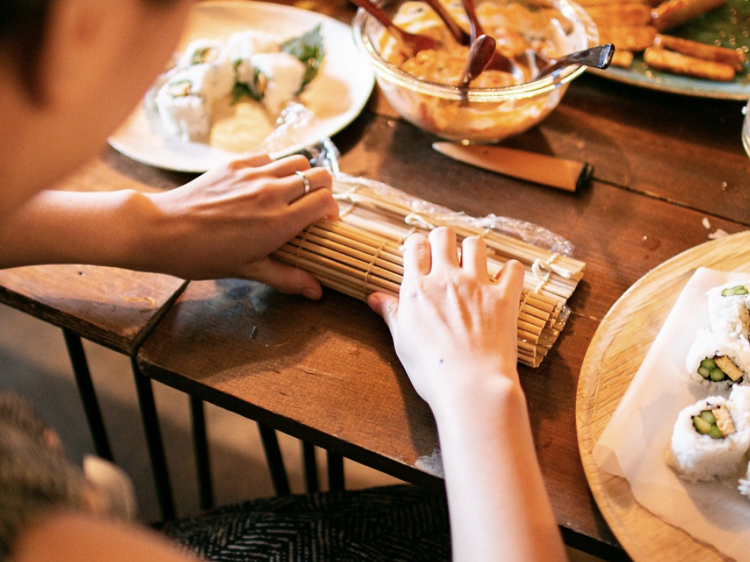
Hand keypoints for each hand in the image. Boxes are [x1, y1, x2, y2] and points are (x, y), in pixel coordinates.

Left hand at [147, 153, 337, 296]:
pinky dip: (275, 167)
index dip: (331, 211)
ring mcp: (254, 174)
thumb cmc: (204, 255)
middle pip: (319, 176)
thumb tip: (317, 291)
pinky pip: (269, 156)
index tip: (324, 223)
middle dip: (324, 190)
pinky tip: (265, 183)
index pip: (325, 201)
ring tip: (292, 192)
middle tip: (313, 206)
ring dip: (302, 175)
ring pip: (298, 160)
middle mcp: (272, 193)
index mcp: (279, 222)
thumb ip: (288, 277)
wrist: (163, 230)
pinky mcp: (236, 163)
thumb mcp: (249, 270)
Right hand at [368, 227, 524, 414]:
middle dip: (443, 241)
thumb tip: (374, 297)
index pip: (415, 246)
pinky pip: (512, 268)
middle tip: (445, 257)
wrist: (470, 386)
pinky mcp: (504, 298)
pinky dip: (509, 271)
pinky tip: (503, 281)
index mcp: (418, 288)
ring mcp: (477, 285)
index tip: (420, 256)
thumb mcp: (402, 341)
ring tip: (472, 266)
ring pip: (476, 244)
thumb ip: (392, 313)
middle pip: (444, 235)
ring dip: (473, 251)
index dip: (417, 246)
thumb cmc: (431, 369)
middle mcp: (447, 279)